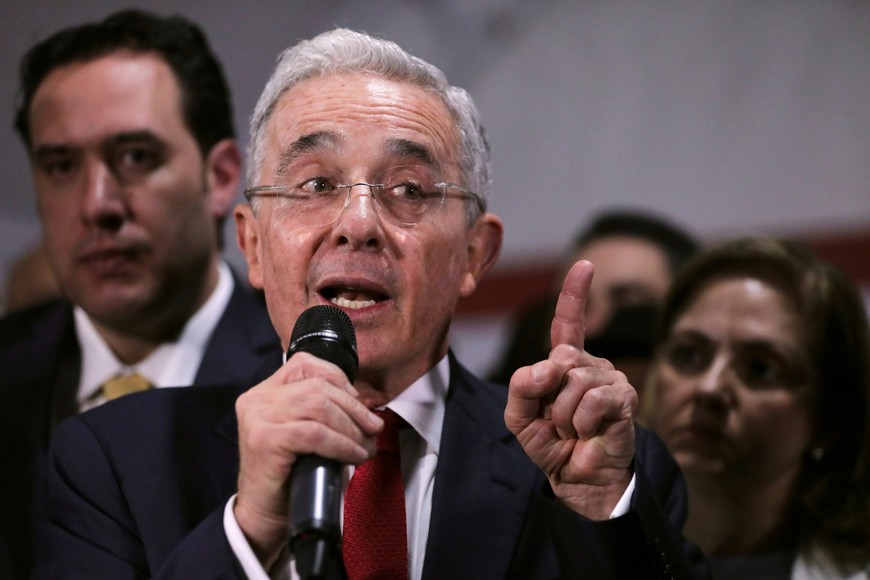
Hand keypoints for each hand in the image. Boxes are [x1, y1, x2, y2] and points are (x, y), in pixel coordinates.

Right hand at [233, 353, 381, 566]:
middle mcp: (257, 399)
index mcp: (265, 391)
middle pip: (318, 387)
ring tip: (365, 447)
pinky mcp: (264, 439)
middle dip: (354, 408)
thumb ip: (323, 411)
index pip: (305, 364)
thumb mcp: (305, 432)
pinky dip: (341, 444)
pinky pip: (315, 433)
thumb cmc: (289, 474)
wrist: (264, 515)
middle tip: (373, 430)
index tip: (359, 404)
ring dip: (351, 428)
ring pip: (319, 407)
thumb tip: (366, 409)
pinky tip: (353, 455)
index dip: (339, 380)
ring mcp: (258, 417)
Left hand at [504, 260, 636, 518]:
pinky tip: (588, 433)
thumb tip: (546, 367)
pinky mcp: (625, 399)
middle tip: (556, 421)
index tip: (586, 265)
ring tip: (573, 430)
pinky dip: (582, 422)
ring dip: (564, 414)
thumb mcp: (519, 417)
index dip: (575, 294)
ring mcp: (611, 379)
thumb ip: (521, 388)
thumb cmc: (551, 444)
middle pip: (560, 358)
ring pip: (575, 380)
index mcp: (565, 363)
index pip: (569, 322)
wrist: (576, 479)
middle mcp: (591, 364)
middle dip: (549, 395)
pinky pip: (593, 400)